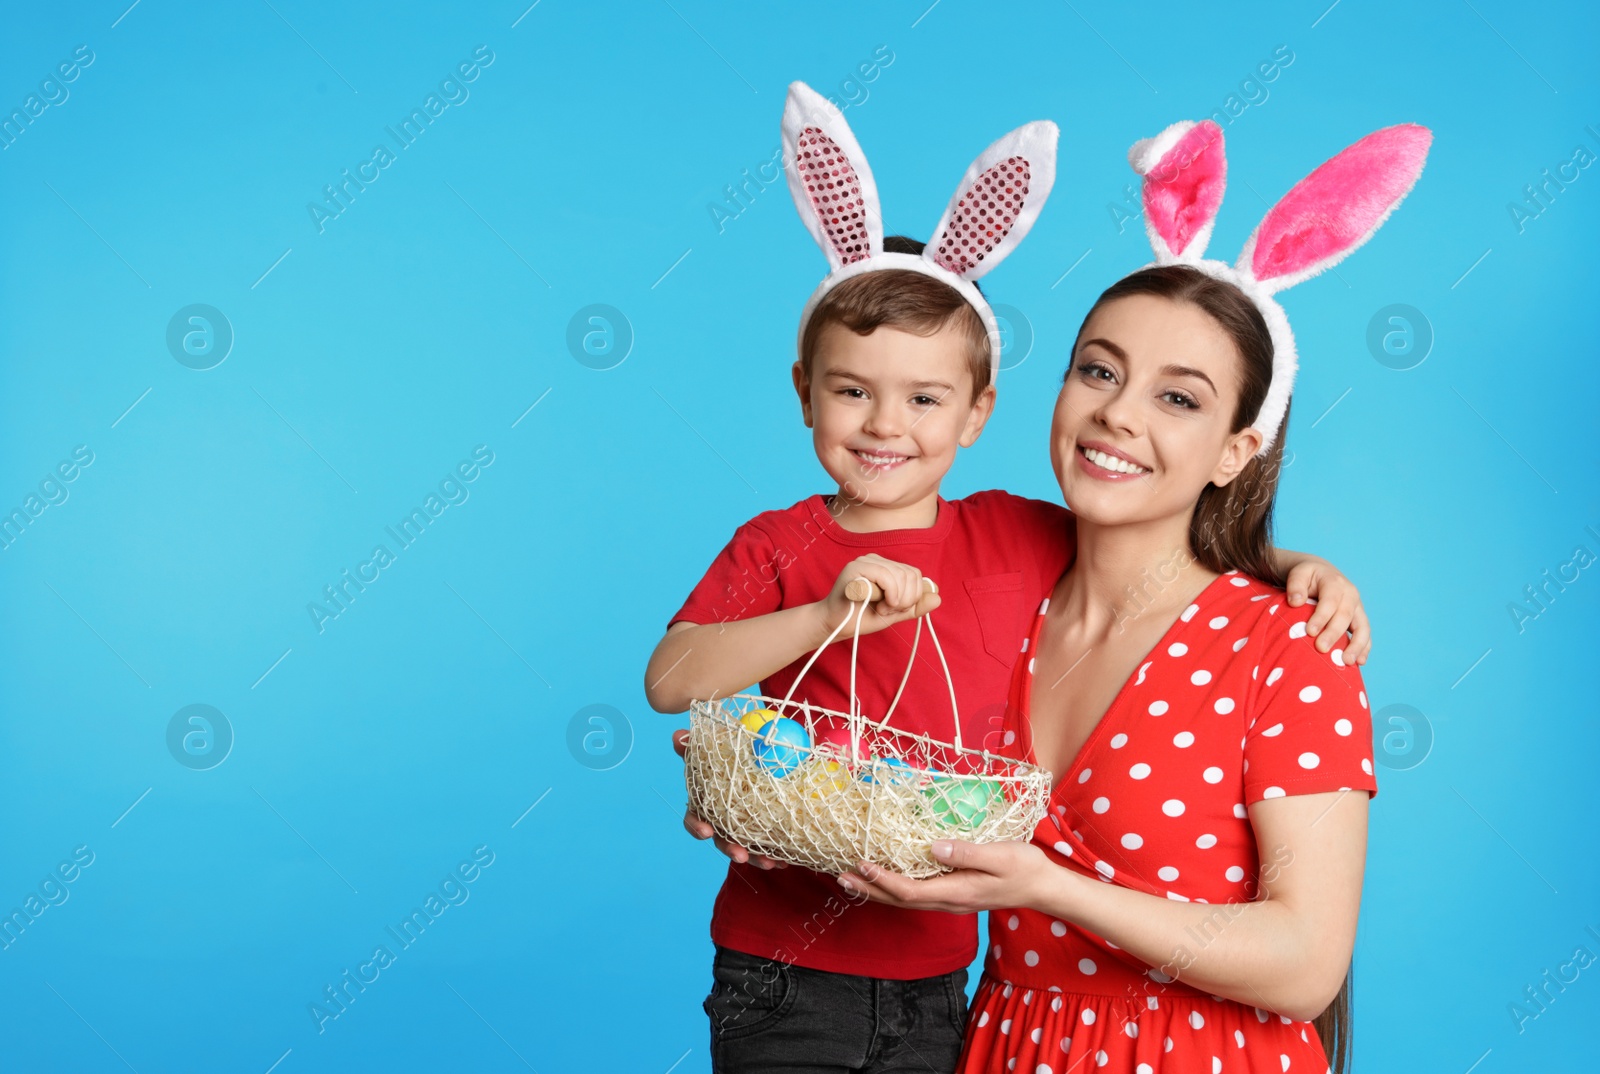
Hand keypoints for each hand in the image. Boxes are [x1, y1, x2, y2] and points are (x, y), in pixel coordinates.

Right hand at [672, 729, 786, 869]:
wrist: (762, 757)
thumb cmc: (733, 755)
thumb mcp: (717, 747)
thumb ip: (698, 745)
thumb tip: (678, 737)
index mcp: (707, 801)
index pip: (694, 818)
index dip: (697, 826)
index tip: (706, 831)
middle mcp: (721, 819)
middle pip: (720, 839)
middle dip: (729, 848)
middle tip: (740, 854)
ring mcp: (741, 828)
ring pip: (744, 847)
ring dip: (755, 858)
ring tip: (770, 863)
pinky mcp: (761, 833)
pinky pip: (765, 848)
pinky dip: (773, 856)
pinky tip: (784, 861)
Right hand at [817, 554, 940, 638]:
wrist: (836, 626)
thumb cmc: (862, 617)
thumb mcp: (895, 613)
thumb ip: (915, 606)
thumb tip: (938, 597)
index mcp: (887, 567)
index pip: (915, 574)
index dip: (913, 596)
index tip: (896, 609)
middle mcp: (877, 559)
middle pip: (911, 574)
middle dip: (906, 599)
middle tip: (888, 611)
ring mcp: (865, 561)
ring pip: (900, 575)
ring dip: (896, 600)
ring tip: (881, 610)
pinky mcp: (856, 567)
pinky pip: (886, 576)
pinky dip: (889, 595)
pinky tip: (878, 606)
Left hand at [835, 838, 1052, 913]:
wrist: (1042, 887)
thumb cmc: (1024, 868)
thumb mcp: (1000, 856)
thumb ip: (967, 852)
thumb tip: (933, 847)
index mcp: (956, 892)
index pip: (910, 891)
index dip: (883, 880)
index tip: (862, 864)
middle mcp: (948, 901)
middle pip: (900, 900)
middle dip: (869, 889)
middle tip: (840, 876)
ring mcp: (950, 899)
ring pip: (905, 900)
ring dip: (877, 890)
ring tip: (852, 878)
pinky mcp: (952, 893)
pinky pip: (916, 894)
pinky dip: (893, 887)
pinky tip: (884, 877)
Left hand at [1284, 558, 1370, 664]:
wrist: (1321, 574)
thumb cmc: (1306, 577)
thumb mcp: (1298, 573)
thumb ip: (1295, 585)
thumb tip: (1295, 602)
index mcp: (1335, 583)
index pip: (1330, 601)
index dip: (1321, 616)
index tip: (1310, 632)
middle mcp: (1350, 595)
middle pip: (1345, 616)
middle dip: (1334, 633)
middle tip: (1321, 649)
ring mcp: (1357, 608)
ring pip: (1362, 627)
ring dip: (1356, 645)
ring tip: (1347, 662)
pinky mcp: (1359, 620)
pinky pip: (1365, 635)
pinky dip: (1364, 648)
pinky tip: (1359, 662)